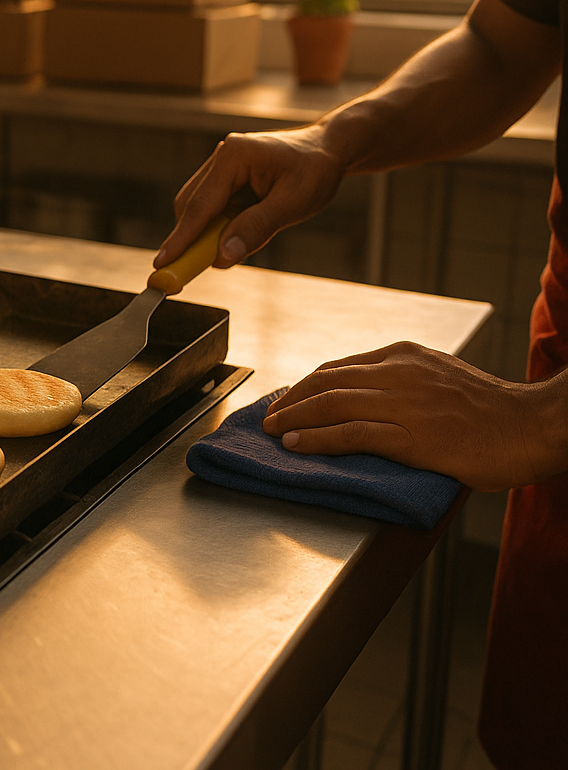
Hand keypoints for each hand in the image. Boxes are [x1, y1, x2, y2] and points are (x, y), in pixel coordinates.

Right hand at [155, 125, 346, 269]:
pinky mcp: (225, 176)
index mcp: (235, 157)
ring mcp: (221, 165)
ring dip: (207, 233)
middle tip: (193, 269)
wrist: (328, 149)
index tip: (163, 263)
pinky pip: (212, 206)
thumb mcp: (294, 203)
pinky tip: (237, 232)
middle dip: (192, 239)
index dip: (181, 238)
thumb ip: (257, 228)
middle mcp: (222, 157)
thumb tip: (223, 255)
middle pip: (191, 206)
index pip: (200, 205)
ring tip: (232, 247)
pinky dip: (218, 226)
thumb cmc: (315, 171)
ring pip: (198, 207)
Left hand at [261, 341, 567, 491]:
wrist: (532, 426)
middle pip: (326, 382)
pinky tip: (298, 445)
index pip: (339, 367)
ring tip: (274, 431)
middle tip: (270, 417)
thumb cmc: (490, 410)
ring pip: (332, 404)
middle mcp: (399, 373)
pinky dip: (318, 439)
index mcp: (404, 356)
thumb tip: (362, 395)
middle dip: (291, 400)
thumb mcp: (440, 377)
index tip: (287, 399)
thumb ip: (402, 381)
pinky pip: (352, 434)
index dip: (306, 386)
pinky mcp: (413, 437)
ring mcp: (405, 404)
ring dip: (295, 419)